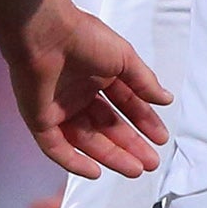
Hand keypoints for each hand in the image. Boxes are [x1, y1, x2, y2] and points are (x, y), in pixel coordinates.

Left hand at [6, 0, 171, 180]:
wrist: (47, 35)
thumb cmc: (85, 38)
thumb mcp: (125, 58)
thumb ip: (144, 82)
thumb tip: (166, 99)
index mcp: (100, 76)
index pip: (126, 105)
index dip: (144, 123)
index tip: (160, 138)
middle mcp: (80, 95)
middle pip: (109, 127)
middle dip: (131, 145)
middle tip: (151, 162)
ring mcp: (60, 109)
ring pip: (87, 140)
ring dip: (110, 156)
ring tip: (134, 170)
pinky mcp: (40, 121)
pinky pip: (57, 148)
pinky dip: (74, 162)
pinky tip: (95, 172)